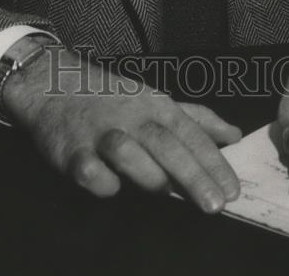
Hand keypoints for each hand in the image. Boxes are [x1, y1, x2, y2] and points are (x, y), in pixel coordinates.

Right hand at [2, 45, 241, 211]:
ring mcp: (100, 133)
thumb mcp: (156, 101)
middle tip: (215, 205)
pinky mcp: (71, 150)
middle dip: (193, 175)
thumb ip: (196, 119)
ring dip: (148, 172)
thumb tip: (234, 135)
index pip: (190, 134)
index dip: (213, 162)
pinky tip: (112, 188)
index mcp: (155, 105)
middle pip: (166, 144)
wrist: (53, 84)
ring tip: (166, 192)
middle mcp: (131, 117)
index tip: (232, 190)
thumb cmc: (113, 98)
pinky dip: (102, 180)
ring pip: (128, 151)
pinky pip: (88, 169)